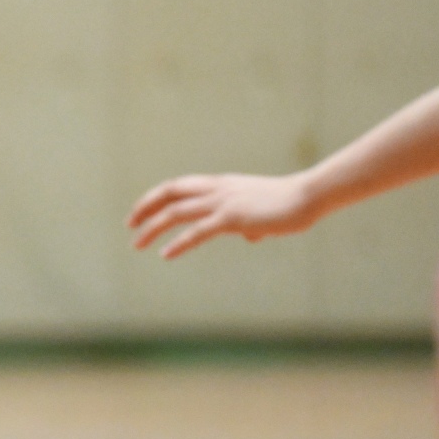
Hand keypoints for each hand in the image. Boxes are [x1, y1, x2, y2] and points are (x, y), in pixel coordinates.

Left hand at [128, 171, 316, 258]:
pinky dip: (179, 243)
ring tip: (137, 244)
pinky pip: (198, 231)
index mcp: (221, 184)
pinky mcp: (233, 218)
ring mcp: (223, 202)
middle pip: (169, 193)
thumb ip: (249, 222)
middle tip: (129, 225)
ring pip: (176, 211)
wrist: (309, 196)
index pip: (179, 186)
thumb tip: (249, 235)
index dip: (157, 197)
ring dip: (152, 227)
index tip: (141, 211)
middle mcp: (217, 189)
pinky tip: (165, 254)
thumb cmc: (290, 204)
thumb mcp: (262, 211)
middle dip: (145, 207)